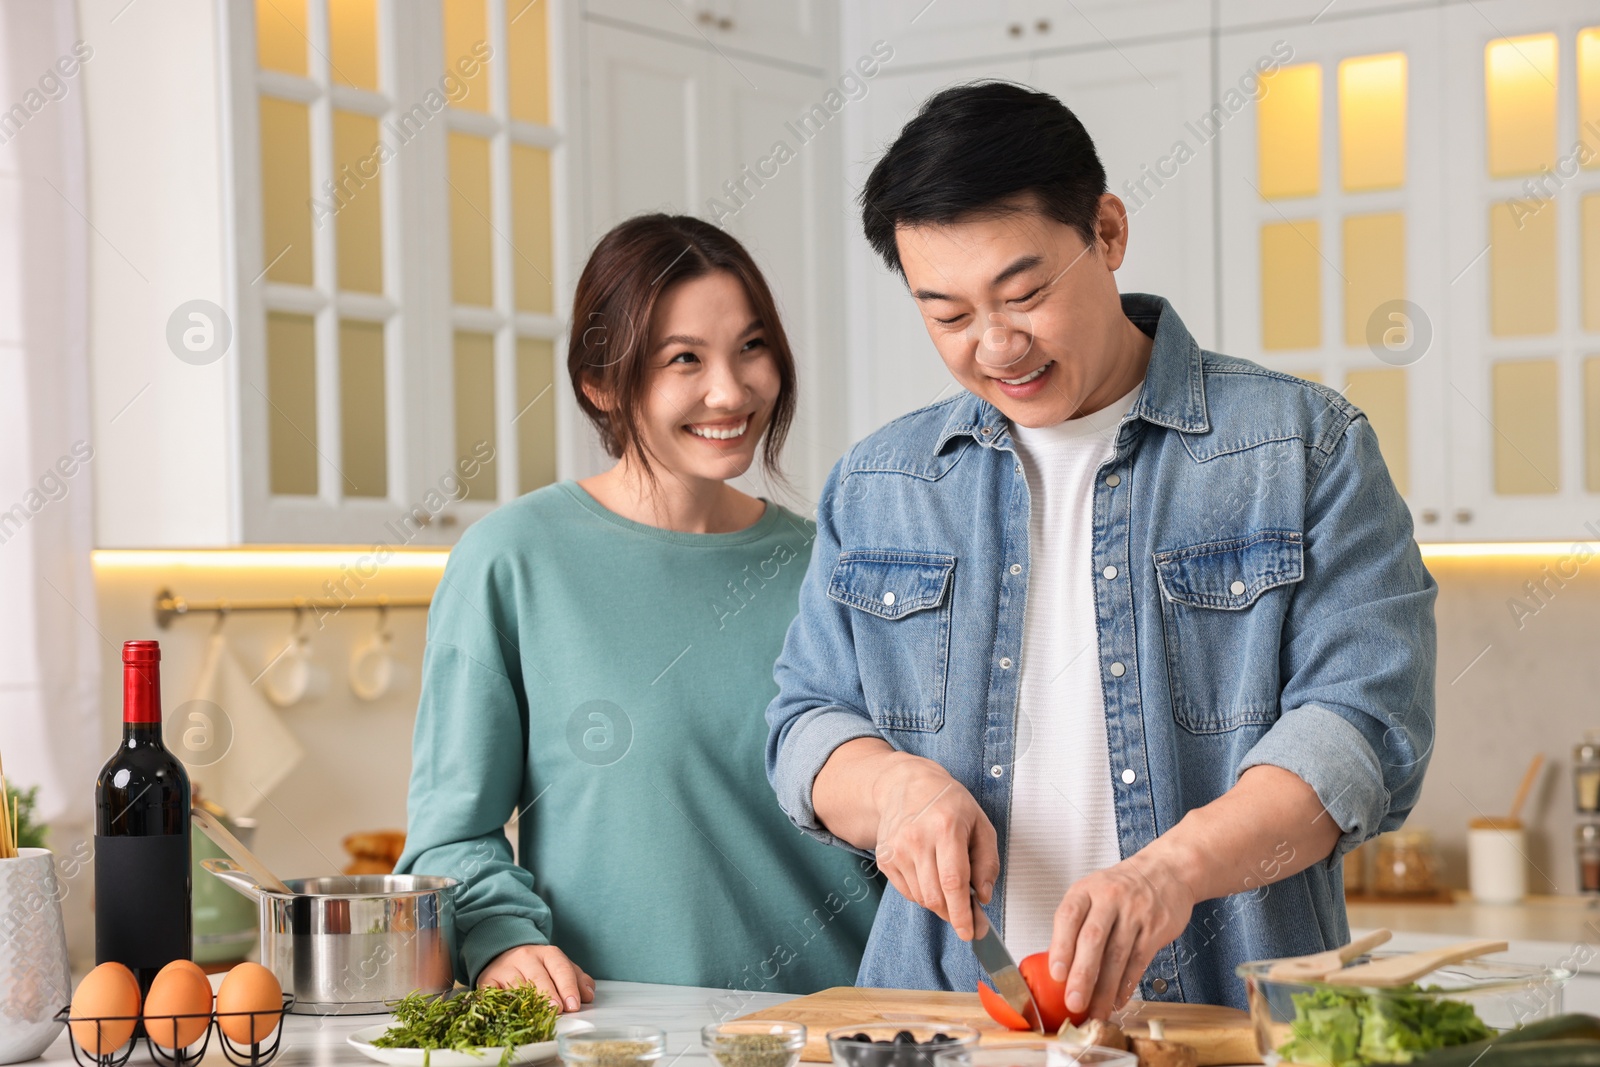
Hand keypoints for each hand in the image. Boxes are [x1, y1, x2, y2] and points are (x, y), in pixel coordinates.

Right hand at [477, 944, 595, 1011]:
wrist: (503, 951)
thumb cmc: (536, 965)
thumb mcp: (558, 966)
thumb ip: (576, 978)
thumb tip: (589, 994)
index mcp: (547, 953)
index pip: (560, 968)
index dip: (568, 986)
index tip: (574, 1004)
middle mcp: (525, 957)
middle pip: (538, 976)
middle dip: (549, 993)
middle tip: (557, 1009)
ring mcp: (505, 967)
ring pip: (516, 985)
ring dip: (526, 1001)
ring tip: (535, 1014)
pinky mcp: (487, 979)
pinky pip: (490, 991)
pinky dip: (497, 1001)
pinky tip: (505, 1012)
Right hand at [870, 752, 999, 940]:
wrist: (905, 785)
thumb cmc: (947, 802)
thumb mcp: (980, 824)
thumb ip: (988, 862)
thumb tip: (982, 896)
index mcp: (946, 827)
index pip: (953, 882)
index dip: (962, 913)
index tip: (971, 931)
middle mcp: (917, 839)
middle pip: (935, 896)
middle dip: (953, 914)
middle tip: (967, 915)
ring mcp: (897, 849)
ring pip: (921, 898)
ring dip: (939, 903)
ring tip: (948, 885)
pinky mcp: (884, 858)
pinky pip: (907, 892)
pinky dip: (923, 894)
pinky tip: (930, 875)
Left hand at [1047, 850, 1196, 1020]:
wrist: (1166, 872)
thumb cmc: (1122, 887)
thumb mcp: (1092, 893)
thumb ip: (1075, 924)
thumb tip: (1057, 964)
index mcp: (1087, 890)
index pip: (1069, 917)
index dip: (1061, 947)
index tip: (1056, 974)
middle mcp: (1110, 899)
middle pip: (1093, 940)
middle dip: (1082, 975)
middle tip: (1074, 1002)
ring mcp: (1135, 914)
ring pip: (1117, 956)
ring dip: (1105, 990)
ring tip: (1095, 1012)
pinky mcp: (1155, 929)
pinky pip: (1139, 962)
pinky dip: (1127, 986)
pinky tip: (1117, 1001)